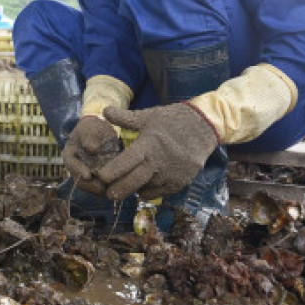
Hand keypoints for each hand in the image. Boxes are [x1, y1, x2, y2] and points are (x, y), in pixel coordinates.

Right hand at [61, 116, 121, 195]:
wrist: (101, 135)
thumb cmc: (93, 129)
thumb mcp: (89, 128)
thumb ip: (89, 136)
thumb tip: (92, 149)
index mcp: (70, 155)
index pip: (71, 165)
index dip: (78, 171)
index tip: (87, 175)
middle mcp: (76, 169)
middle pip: (81, 182)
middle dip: (91, 186)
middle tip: (102, 187)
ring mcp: (88, 176)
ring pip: (93, 188)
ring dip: (102, 189)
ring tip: (112, 188)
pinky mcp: (99, 180)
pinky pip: (103, 188)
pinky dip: (110, 188)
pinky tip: (119, 186)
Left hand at [96, 104, 218, 199]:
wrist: (204, 126)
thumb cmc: (173, 120)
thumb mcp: (148, 116)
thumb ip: (125, 118)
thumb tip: (104, 111)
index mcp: (148, 145)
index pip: (126, 162)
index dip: (112, 172)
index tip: (100, 177)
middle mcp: (159, 162)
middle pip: (133, 182)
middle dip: (118, 190)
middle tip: (108, 194)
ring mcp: (171, 174)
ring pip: (146, 189)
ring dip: (134, 190)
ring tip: (124, 188)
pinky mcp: (181, 181)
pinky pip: (160, 193)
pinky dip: (149, 191)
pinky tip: (143, 187)